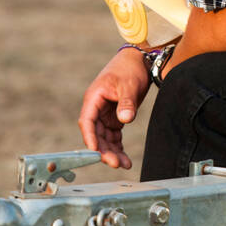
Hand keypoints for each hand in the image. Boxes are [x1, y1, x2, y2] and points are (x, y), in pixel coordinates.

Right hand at [77, 48, 150, 168]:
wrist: (139, 61)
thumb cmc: (129, 69)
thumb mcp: (128, 85)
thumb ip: (126, 103)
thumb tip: (125, 120)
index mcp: (94, 98)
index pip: (87, 121)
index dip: (89, 137)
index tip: (95, 151)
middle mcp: (96, 108)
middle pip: (96, 134)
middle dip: (104, 150)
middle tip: (115, 163)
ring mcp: (105, 114)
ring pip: (105, 138)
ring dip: (112, 152)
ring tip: (124, 164)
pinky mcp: (114, 117)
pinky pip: (113, 136)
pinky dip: (118, 146)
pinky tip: (124, 158)